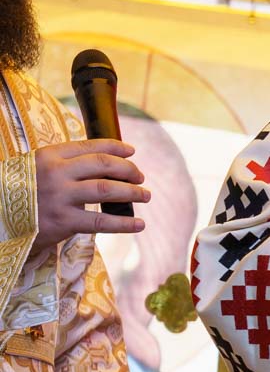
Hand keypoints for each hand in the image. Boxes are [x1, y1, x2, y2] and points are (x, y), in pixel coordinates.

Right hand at [28, 139, 146, 263]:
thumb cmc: (21, 192)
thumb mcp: (36, 168)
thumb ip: (64, 163)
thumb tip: (103, 161)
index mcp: (49, 156)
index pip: (91, 147)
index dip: (116, 148)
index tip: (132, 152)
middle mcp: (56, 173)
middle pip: (104, 165)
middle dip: (128, 170)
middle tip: (140, 177)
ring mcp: (59, 197)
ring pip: (107, 190)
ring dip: (132, 192)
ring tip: (145, 196)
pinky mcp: (62, 221)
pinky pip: (100, 221)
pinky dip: (124, 223)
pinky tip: (139, 224)